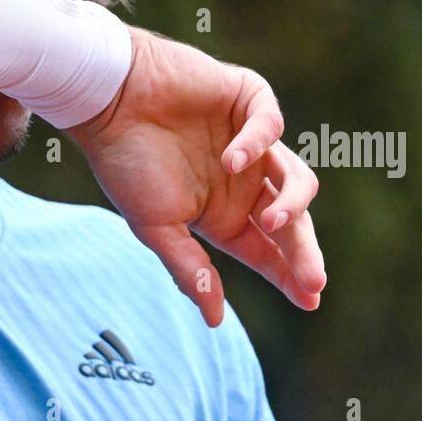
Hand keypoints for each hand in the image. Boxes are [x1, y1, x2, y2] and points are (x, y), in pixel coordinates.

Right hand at [68, 26, 325, 326]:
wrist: (108, 100)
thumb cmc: (125, 164)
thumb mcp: (156, 227)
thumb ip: (188, 270)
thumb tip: (215, 321)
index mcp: (222, 215)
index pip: (268, 250)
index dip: (290, 274)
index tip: (310, 299)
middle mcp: (243, 183)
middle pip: (290, 223)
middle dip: (303, 252)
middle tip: (313, 280)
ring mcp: (251, 142)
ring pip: (296, 177)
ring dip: (292, 203)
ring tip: (272, 219)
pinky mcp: (248, 100)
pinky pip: (272, 125)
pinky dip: (259, 143)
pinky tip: (231, 159)